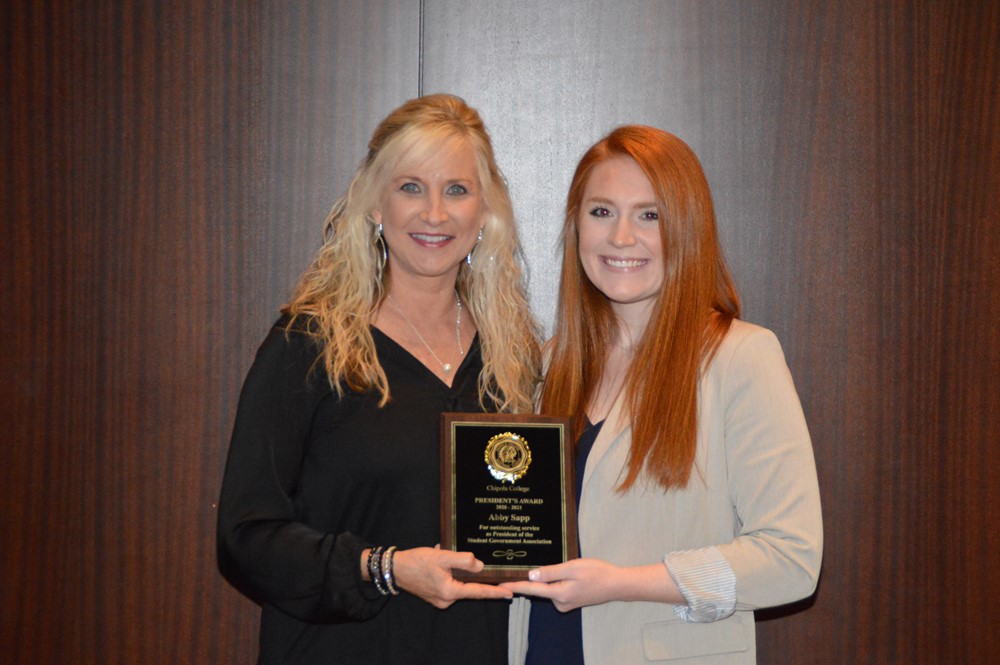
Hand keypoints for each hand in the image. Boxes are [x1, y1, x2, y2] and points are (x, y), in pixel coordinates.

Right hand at [391, 545, 512, 608]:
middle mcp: (446, 599)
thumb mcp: (442, 556)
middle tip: (466, 560)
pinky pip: (448, 583)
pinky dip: (448, 571)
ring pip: (457, 583)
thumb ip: (463, 561)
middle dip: (470, 572)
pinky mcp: (435, 595)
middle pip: (468, 587)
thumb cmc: (417, 561)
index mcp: (450, 591)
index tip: (510, 592)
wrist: (394, 568)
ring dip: (455, 569)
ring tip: (443, 553)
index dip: (495, 592)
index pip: (478, 592)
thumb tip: (480, 566)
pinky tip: (439, 558)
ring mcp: (440, 599)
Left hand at [499, 558, 621, 611]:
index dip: (515, 586)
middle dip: (532, 579)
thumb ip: (551, 572)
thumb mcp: (572, 567)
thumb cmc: (597, 573)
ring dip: (550, 578)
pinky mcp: (571, 601)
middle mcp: (560, 602)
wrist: (617, 585)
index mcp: (559, 594)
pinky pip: (557, 590)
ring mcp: (566, 604)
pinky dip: (558, 581)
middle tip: (527, 566)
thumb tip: (531, 576)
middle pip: (540, 589)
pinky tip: (569, 574)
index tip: (500, 586)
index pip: (532, 590)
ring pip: (550, 588)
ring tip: (564, 567)